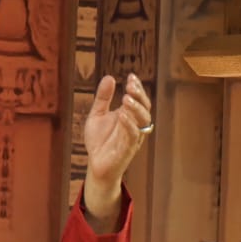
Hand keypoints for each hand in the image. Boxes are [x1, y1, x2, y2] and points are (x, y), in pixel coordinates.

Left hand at [81, 73, 151, 229]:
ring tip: (126, 98)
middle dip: (139, 95)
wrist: (95, 165)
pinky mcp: (128, 149)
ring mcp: (133, 138)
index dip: (138, 88)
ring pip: (143, 121)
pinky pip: (133, 136)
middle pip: (145, 108)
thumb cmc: (99, 141)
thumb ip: (103, 97)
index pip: (140, 100)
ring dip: (136, 108)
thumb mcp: (98, 114)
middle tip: (130, 85)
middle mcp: (136, 126)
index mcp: (130, 116)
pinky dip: (129, 124)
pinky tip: (122, 114)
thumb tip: (110, 77)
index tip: (131, 76)